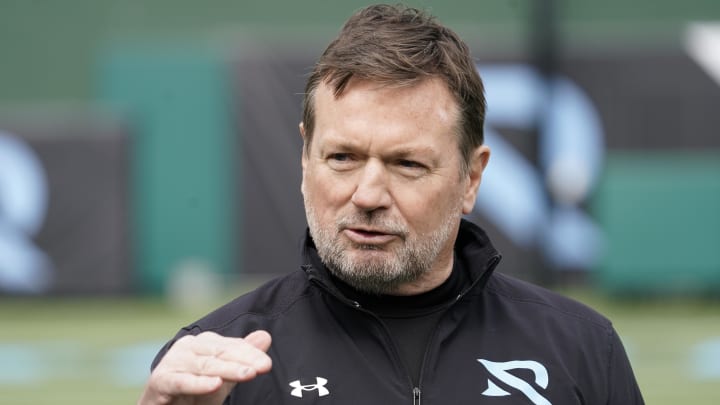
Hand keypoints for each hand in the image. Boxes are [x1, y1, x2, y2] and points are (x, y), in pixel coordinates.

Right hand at [138, 330, 271, 404]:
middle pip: (220, 352)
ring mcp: (173, 362)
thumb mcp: (222, 377)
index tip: (266, 364)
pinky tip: (215, 385)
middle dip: (244, 360)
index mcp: (203, 343)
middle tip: (264, 367)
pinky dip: (198, 384)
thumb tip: (265, 335)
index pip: (231, 346)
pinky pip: (181, 382)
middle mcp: (187, 347)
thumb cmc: (193, 393)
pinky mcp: (161, 380)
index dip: (250, 353)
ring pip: (205, 366)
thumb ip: (241, 359)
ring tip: (248, 374)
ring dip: (228, 370)